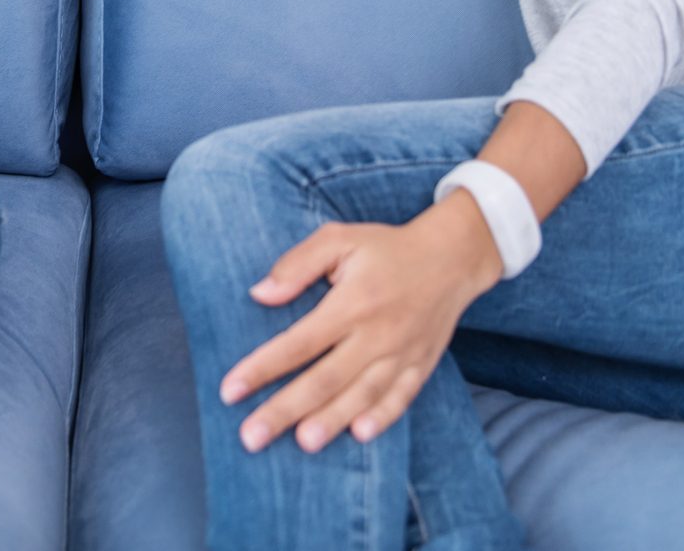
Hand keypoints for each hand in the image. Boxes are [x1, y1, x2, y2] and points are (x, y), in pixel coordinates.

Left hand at [220, 196, 503, 454]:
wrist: (452, 257)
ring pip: (362, 394)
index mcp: (352, 302)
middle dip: (286, 409)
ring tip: (303, 443)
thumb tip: (259, 294)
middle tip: (252, 437)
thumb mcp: (339, 239)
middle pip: (325, 379)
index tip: (230, 391)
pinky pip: (402, 397)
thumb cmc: (385, 248)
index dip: (263, 368)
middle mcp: (377, 332)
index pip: (299, 343)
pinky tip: (361, 434)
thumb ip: (298, 264)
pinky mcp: (421, 365)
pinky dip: (384, 417)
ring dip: (333, 420)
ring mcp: (402, 352)